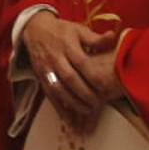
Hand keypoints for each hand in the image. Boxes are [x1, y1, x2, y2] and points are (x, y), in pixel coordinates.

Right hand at [24, 11, 121, 126]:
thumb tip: (113, 37)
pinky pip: (49, 95)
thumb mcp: (78, 29)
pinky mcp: (40, 78)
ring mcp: (46, 69)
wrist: (35, 30)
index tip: (105, 87)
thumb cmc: (62, 31)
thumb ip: (95, 38)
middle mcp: (55, 57)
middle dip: (84, 93)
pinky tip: (69, 119)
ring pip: (58, 89)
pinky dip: (59, 108)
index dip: (93, 76)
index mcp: (67, 44)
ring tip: (87, 111)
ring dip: (72, 103)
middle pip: (70, 78)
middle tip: (98, 103)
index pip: (81, 62)